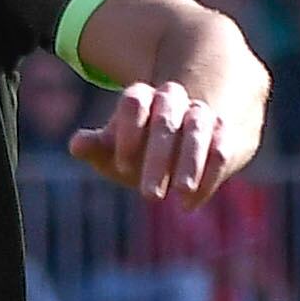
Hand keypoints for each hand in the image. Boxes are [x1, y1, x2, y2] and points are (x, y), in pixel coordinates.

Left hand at [68, 76, 258, 206]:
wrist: (186, 139)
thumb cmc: (141, 149)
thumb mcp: (116, 150)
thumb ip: (97, 148)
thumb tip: (75, 145)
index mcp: (142, 98)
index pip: (134, 102)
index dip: (128, 132)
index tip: (122, 166)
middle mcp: (173, 100)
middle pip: (166, 119)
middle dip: (158, 158)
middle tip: (149, 196)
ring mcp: (201, 114)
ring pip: (198, 129)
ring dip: (190, 163)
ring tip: (181, 194)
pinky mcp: (224, 133)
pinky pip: (221, 149)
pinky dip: (210, 175)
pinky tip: (192, 203)